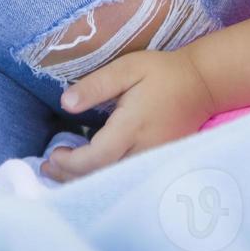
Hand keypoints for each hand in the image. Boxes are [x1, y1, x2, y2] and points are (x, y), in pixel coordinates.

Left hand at [40, 50, 216, 182]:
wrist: (203, 84)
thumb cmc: (163, 73)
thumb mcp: (127, 68)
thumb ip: (95, 86)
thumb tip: (66, 104)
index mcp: (133, 126)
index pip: (96, 158)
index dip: (70, 162)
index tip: (53, 153)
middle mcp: (145, 149)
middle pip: (102, 177)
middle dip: (70, 177)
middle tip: (47, 167)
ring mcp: (155, 159)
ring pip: (114, 182)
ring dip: (85, 180)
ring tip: (60, 172)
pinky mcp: (159, 162)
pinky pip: (126, 178)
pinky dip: (103, 178)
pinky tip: (88, 171)